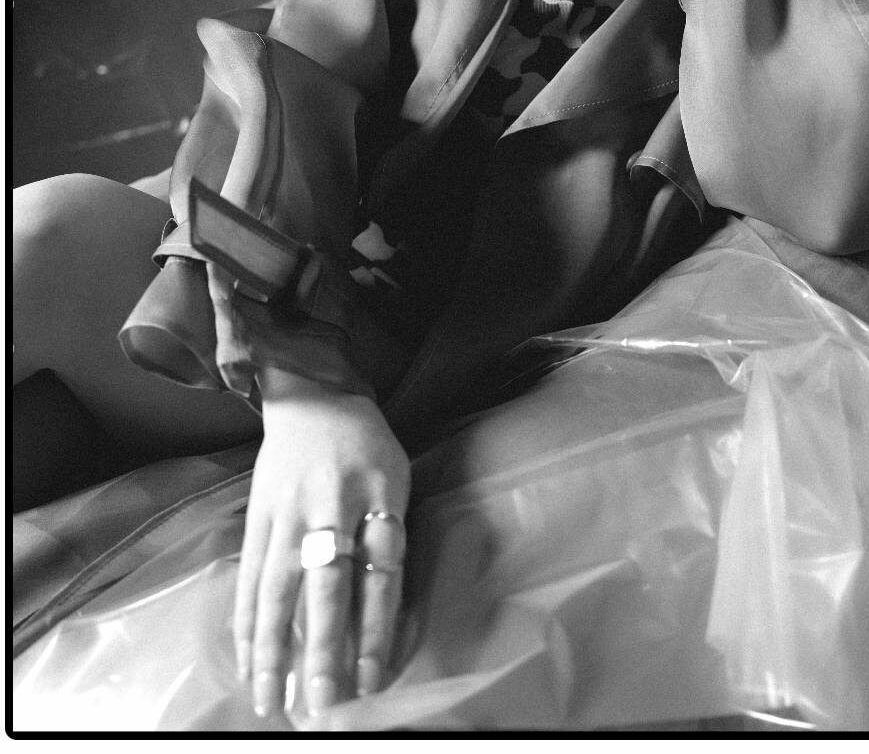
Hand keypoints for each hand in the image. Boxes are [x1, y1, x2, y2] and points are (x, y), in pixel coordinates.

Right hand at [235, 368, 409, 720]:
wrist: (313, 394)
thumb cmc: (366, 444)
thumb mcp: (394, 477)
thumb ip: (388, 538)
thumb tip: (377, 616)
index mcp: (379, 493)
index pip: (381, 572)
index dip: (374, 628)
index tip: (370, 676)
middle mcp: (333, 504)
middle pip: (328, 584)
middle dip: (324, 647)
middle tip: (323, 700)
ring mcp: (290, 509)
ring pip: (279, 587)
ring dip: (274, 648)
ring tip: (272, 698)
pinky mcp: (259, 513)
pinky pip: (251, 576)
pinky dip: (248, 622)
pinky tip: (248, 660)